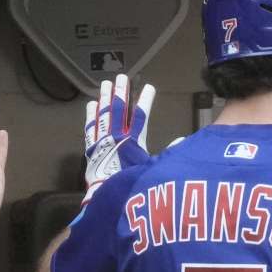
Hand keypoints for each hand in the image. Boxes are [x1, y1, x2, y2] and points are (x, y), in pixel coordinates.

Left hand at [83, 73, 154, 203]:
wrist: (107, 195)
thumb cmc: (131, 182)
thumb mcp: (151, 169)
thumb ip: (166, 154)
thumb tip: (181, 142)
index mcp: (133, 141)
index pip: (141, 115)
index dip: (145, 100)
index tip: (149, 87)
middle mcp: (117, 136)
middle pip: (119, 109)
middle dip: (121, 92)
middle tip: (121, 77)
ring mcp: (102, 140)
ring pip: (104, 114)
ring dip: (105, 98)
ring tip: (106, 83)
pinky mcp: (91, 147)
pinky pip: (90, 127)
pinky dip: (91, 115)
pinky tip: (91, 103)